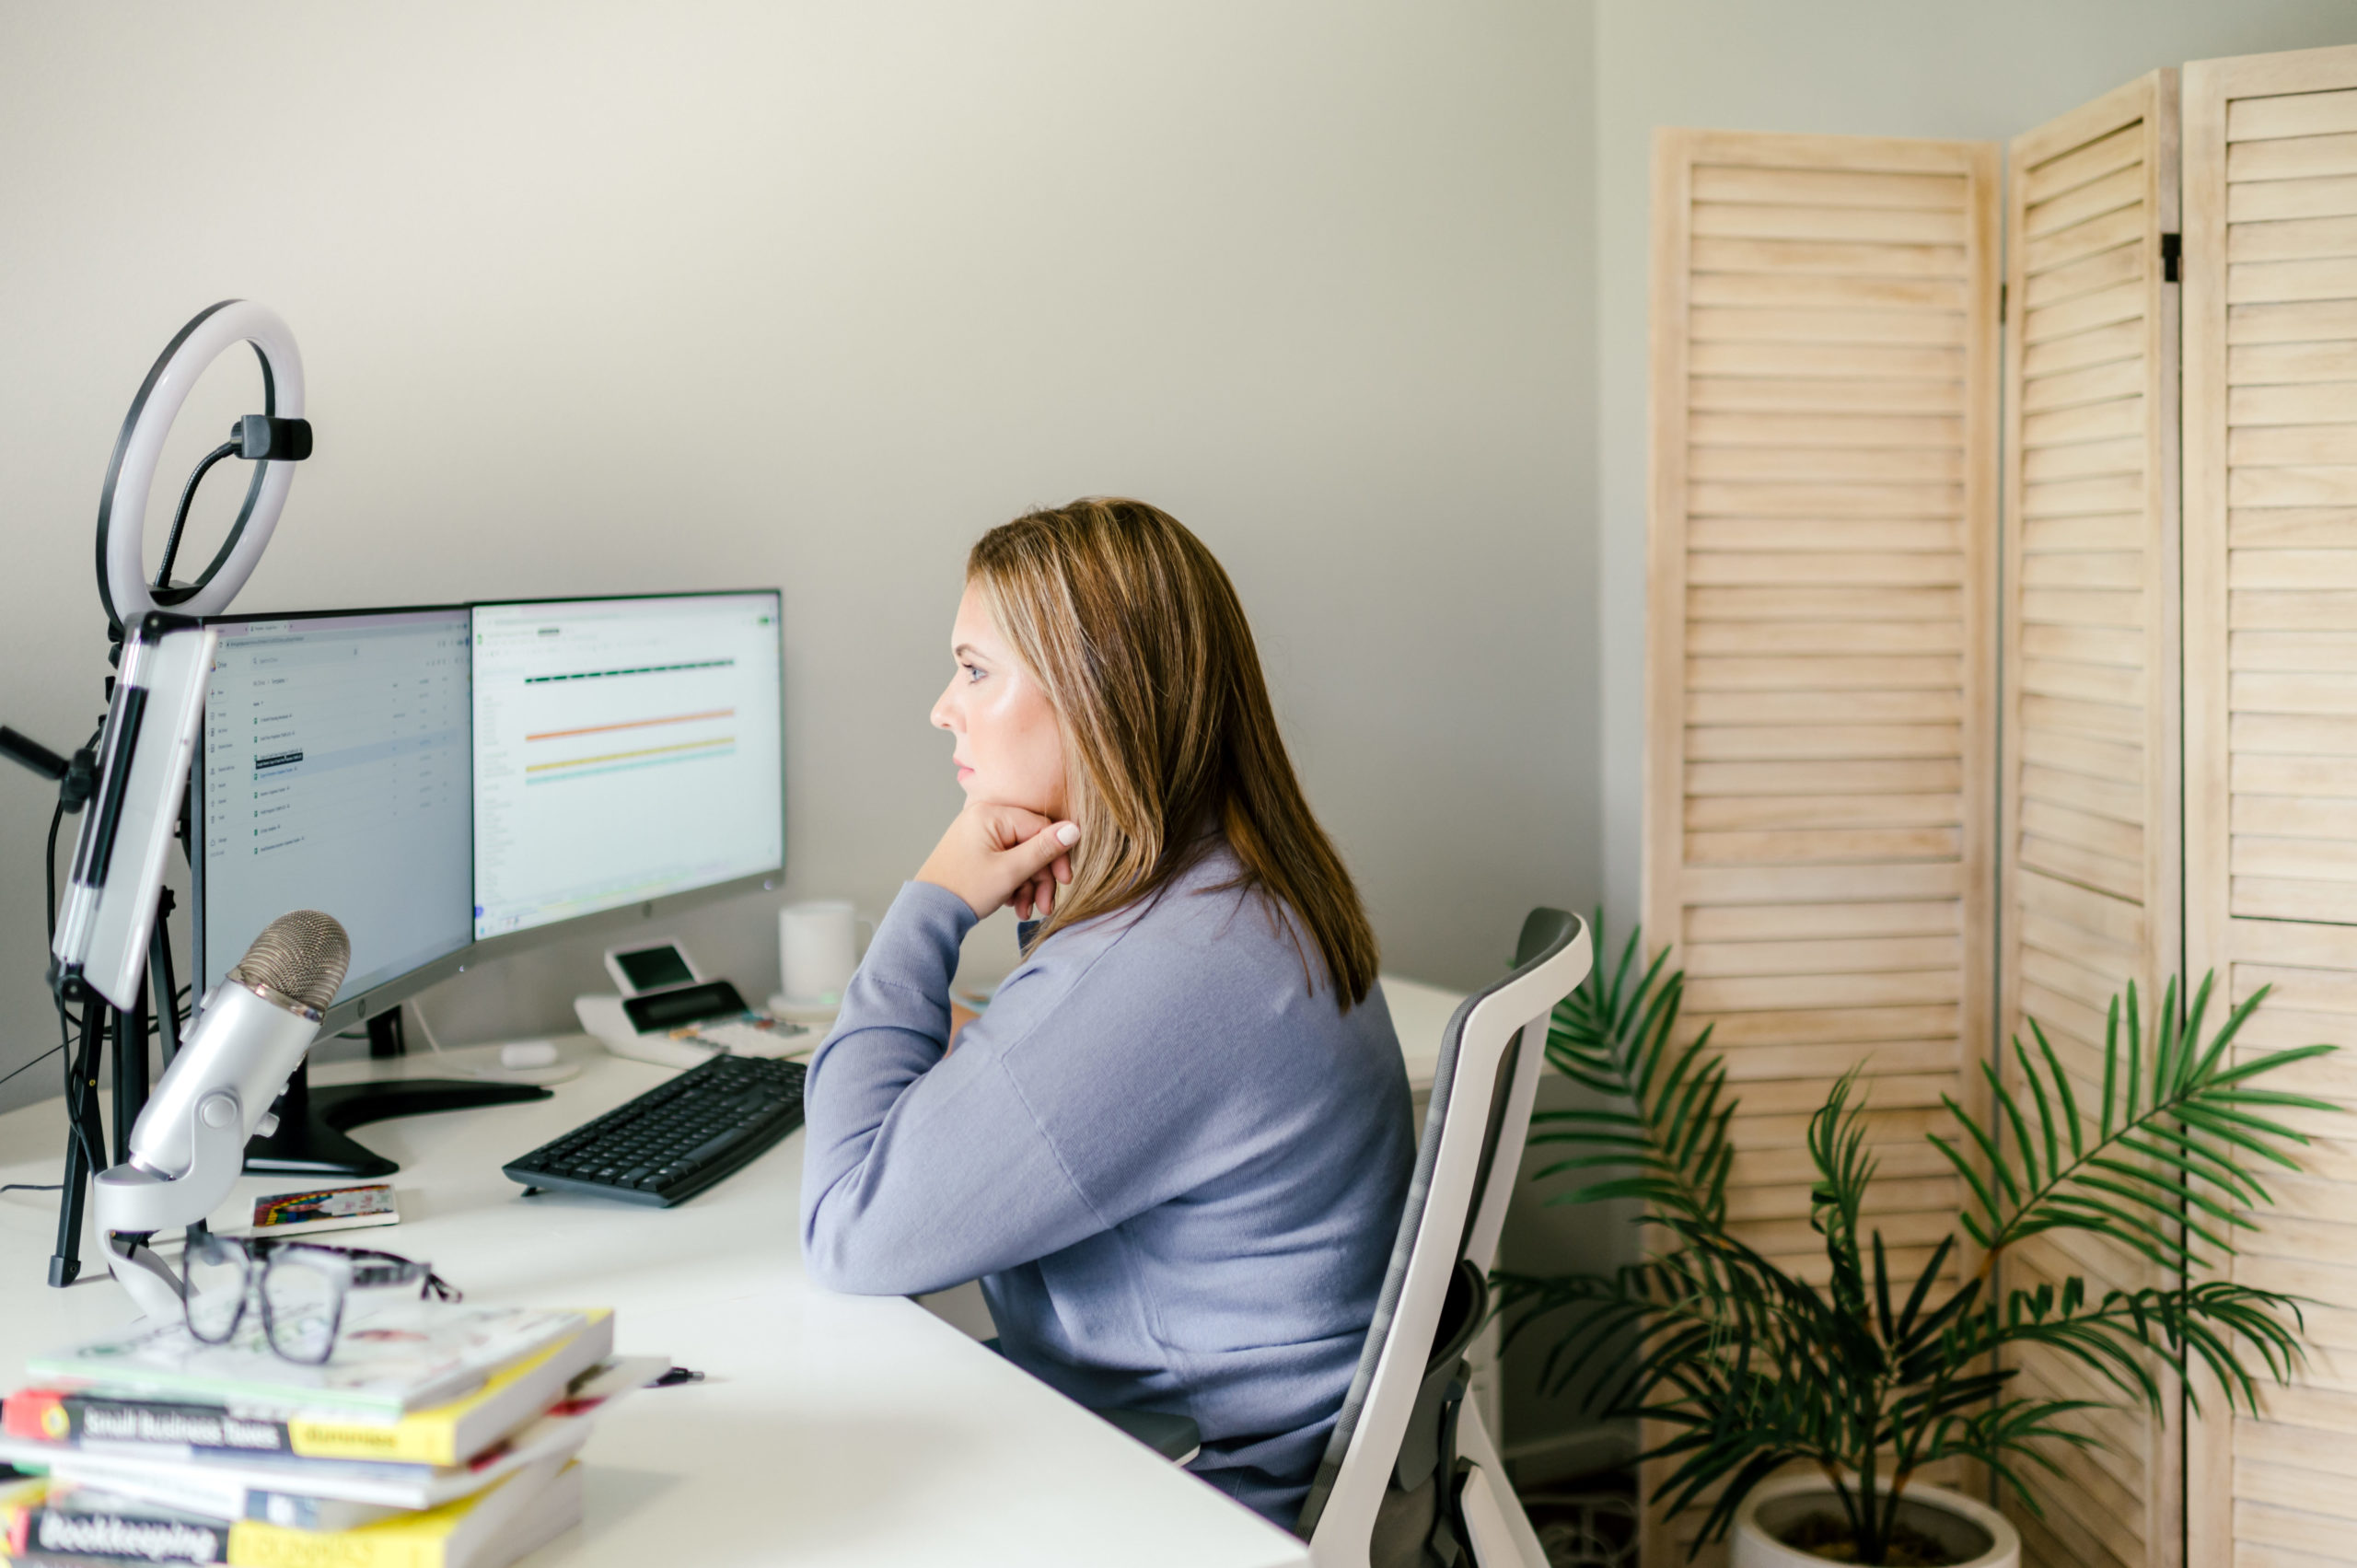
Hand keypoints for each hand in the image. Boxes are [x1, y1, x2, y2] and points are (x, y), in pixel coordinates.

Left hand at [916, 800, 1078, 920]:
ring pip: (1019, 855)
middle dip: (1040, 877)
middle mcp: (984, 817)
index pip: (1040, 827)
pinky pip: (1005, 860)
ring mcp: (979, 833)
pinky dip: (1013, 882)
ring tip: (1026, 910)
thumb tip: (1075, 828)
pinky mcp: (976, 849)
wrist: (928, 913)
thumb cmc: (965, 890)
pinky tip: (1013, 904)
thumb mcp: (1011, 871)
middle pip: (1030, 843)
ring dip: (1028, 884)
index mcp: (990, 814)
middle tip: (1045, 905)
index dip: (1057, 856)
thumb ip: (1044, 849)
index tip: (1065, 882)